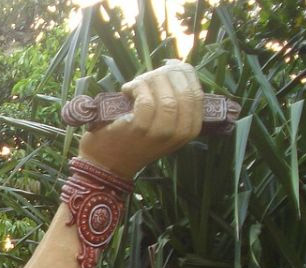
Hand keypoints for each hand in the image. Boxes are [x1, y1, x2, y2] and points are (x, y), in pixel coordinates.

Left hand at [77, 60, 203, 178]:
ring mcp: (160, 132)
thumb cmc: (134, 140)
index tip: (170, 66)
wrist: (108, 164)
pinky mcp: (139, 129)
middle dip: (167, 76)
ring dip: (150, 82)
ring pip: (166, 97)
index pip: (196, 94)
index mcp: (189, 130)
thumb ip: (173, 100)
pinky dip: (138, 88)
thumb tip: (175, 65)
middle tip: (150, 76)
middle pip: (184, 92)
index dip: (184, 74)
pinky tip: (128, 90)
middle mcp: (179, 133)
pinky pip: (146, 101)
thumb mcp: (163, 125)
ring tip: (137, 84)